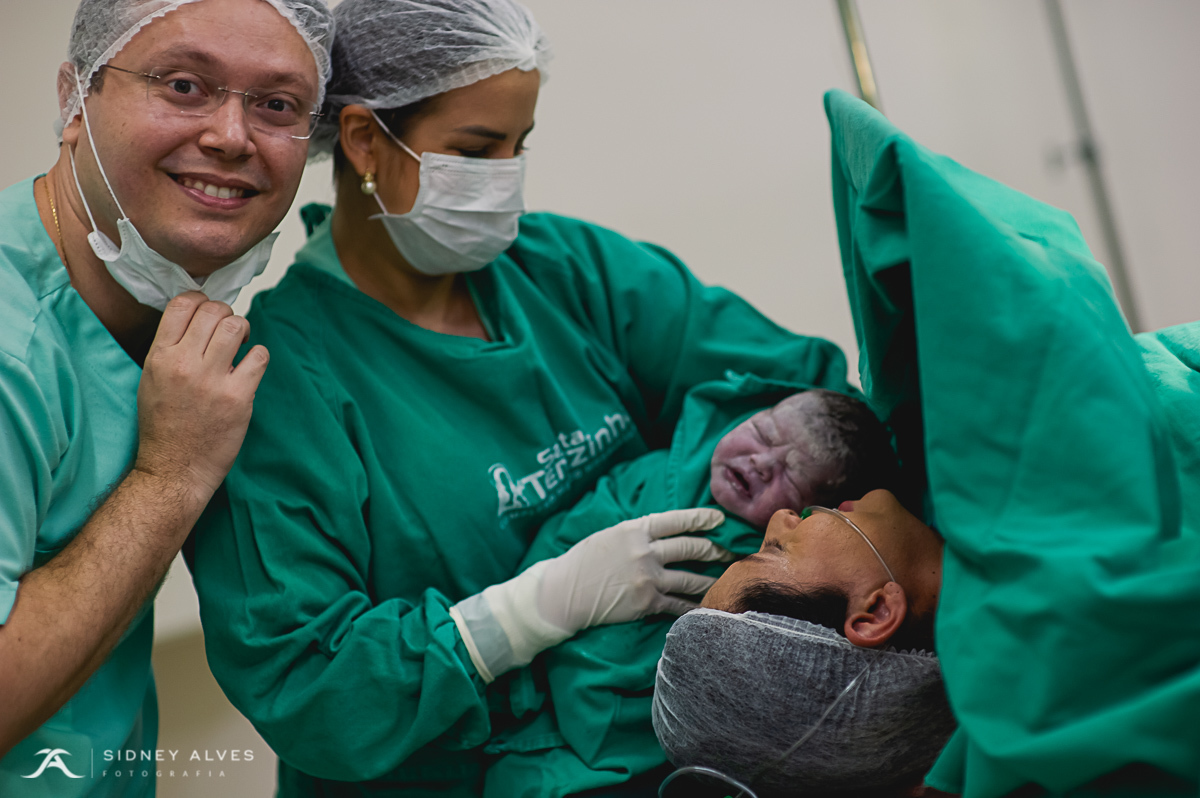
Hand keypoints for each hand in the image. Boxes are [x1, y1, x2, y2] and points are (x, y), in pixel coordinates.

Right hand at [133, 292, 268, 499]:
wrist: (173, 470)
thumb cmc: (164, 426)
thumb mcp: (151, 379)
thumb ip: (171, 348)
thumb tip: (198, 319)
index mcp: (159, 357)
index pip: (182, 304)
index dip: (201, 301)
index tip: (209, 312)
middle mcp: (183, 364)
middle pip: (214, 310)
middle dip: (226, 315)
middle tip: (228, 332)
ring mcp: (211, 381)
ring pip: (237, 326)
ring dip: (243, 330)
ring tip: (241, 345)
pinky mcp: (237, 398)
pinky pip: (259, 357)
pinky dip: (259, 356)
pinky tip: (250, 368)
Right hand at [449, 508, 731, 681]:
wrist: (563, 593)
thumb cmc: (583, 561)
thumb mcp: (609, 535)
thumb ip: (637, 533)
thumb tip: (665, 532)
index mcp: (635, 529)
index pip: (677, 520)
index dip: (702, 518)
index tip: (720, 519)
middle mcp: (645, 552)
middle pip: (691, 548)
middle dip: (716, 550)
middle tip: (731, 552)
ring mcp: (647, 579)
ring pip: (691, 578)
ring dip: (712, 579)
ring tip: (727, 579)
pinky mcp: (646, 603)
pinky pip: (678, 605)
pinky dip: (694, 607)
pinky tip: (708, 607)